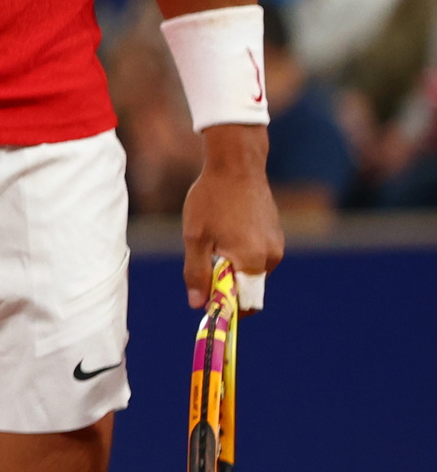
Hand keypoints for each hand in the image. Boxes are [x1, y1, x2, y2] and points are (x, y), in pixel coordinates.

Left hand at [182, 124, 282, 311]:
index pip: (246, 303)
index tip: (207, 302)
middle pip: (249, 289)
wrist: (236, 164)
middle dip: (227, 285)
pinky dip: (241, 253)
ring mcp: (276, 245)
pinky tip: (226, 229)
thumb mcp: (195, 237)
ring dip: (233, 267)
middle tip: (204, 266)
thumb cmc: (211, 199)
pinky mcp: (276, 234)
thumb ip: (197, 273)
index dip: (225, 307)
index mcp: (252, 262)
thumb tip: (197, 305)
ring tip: (214, 239)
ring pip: (252, 272)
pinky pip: (258, 255)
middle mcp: (271, 257)